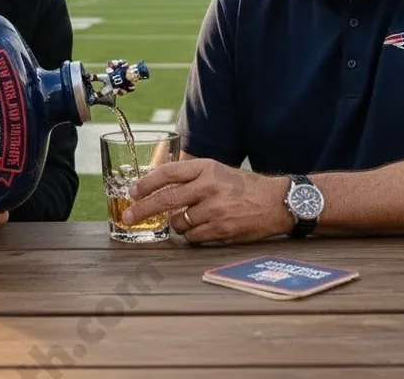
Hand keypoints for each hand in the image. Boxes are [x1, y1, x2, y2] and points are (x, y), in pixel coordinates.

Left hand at [123, 158, 289, 243]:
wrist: (275, 202)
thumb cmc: (241, 186)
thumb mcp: (216, 171)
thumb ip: (190, 176)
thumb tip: (157, 187)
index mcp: (205, 167)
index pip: (167, 173)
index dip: (146, 184)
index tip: (132, 192)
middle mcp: (208, 186)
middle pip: (165, 199)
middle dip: (142, 210)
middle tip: (128, 218)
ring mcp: (214, 209)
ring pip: (178, 222)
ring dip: (177, 224)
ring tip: (191, 219)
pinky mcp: (221, 229)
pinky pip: (193, 237)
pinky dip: (192, 236)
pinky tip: (203, 228)